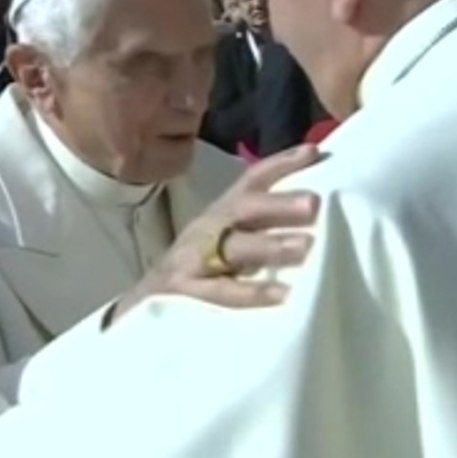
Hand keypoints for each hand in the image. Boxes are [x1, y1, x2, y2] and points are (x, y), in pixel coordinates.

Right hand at [111, 145, 322, 323]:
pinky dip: (252, 292)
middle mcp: (207, 229)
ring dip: (268, 245)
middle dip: (278, 204)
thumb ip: (259, 226)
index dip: (280, 164)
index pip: (250, 181)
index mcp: (220, 214)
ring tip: (305, 246)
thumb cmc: (197, 270)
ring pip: (231, 247)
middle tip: (313, 204)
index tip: (312, 152)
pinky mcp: (185, 292)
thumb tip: (313, 210)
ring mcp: (193, 260)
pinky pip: (220, 291)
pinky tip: (282, 294)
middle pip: (241, 209)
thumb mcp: (224, 240)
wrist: (143, 305)